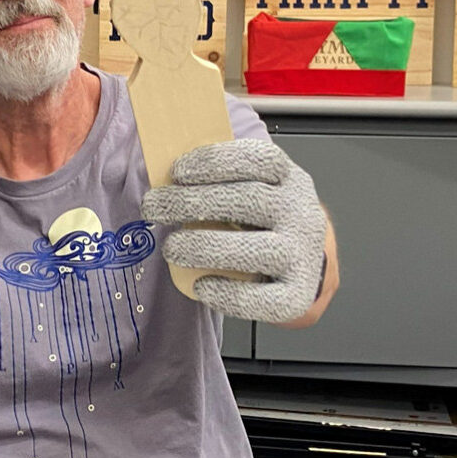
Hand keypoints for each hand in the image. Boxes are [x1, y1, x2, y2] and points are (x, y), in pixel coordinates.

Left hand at [141, 139, 327, 322]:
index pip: (260, 159)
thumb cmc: (264, 222)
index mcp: (289, 179)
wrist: (302, 266)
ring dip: (204, 247)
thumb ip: (220, 182)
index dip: (217, 162)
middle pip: (250, 200)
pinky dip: (226, 293)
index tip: (177, 172)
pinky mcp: (297, 296)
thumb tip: (166, 181)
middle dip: (193, 202)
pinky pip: (260, 298)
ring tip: (171, 248)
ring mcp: (302, 255)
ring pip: (256, 250)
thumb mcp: (254, 189)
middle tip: (154, 207)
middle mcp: (301, 213)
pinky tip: (201, 285)